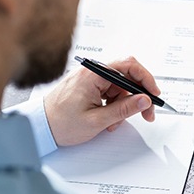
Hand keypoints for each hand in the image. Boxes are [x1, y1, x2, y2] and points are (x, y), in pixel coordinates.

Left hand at [44, 56, 159, 145]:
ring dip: (123, 104)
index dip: (146, 79)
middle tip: (145, 113)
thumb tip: (144, 100)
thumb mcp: (97, 121)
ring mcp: (90, 78)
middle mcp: (92, 72)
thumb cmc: (60, 123)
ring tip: (115, 122)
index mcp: (92, 74)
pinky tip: (108, 119)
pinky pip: (109, 91)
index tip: (154, 94)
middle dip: (137, 96)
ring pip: (119, 87)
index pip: (128, 66)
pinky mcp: (88, 86)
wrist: (39, 127)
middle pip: (126, 77)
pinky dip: (113, 105)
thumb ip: (124, 109)